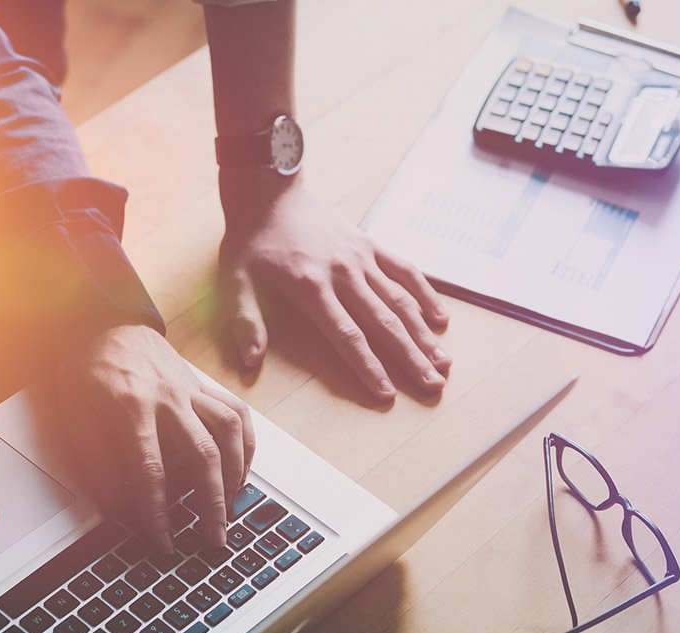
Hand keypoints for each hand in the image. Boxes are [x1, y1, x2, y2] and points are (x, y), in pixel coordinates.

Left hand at [56, 324, 255, 552]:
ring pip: (229, 432)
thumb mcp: (74, 414)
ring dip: (237, 473)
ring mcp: (191, 389)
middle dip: (212, 503)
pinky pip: (237, 412)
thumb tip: (120, 504)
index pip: (150, 471)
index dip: (158, 513)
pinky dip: (247, 443)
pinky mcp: (203, 385)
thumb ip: (99, 459)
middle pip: (202, 455)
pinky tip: (243, 468)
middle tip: (215, 538)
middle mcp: (169, 398)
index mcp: (131, 407)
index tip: (163, 542)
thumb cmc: (85, 368)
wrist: (104, 320)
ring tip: (233, 506)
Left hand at [218, 177, 451, 400]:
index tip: (388, 394)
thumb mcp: (235, 281)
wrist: (269, 190)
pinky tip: (441, 319)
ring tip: (444, 362)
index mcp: (311, 287)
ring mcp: (361, 257)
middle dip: (410, 357)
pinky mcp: (370, 244)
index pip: (347, 336)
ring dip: (424, 333)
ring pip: (400, 300)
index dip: (369, 366)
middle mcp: (343, 273)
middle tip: (433, 385)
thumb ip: (246, 322)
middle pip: (384, 323)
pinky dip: (425, 294)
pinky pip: (405, 270)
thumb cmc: (252, 241)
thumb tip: (251, 362)